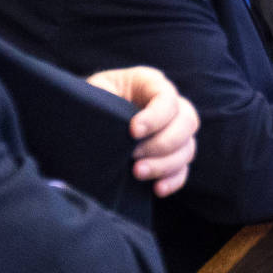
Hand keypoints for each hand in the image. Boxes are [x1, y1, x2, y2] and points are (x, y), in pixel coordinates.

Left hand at [87, 66, 199, 196]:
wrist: (85, 118)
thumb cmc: (89, 100)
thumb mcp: (94, 90)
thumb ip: (103, 98)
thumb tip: (111, 121)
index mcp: (150, 83)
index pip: (168, 98)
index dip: (155, 117)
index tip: (132, 132)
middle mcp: (170, 105)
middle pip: (187, 122)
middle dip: (162, 143)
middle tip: (133, 156)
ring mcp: (174, 131)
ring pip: (188, 148)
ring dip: (165, 164)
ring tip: (137, 173)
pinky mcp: (171, 155)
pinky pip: (183, 170)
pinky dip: (173, 180)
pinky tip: (156, 189)